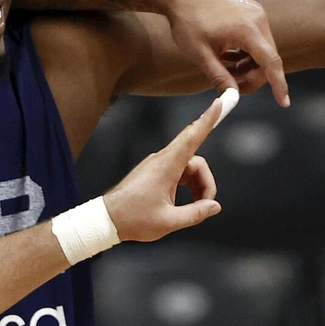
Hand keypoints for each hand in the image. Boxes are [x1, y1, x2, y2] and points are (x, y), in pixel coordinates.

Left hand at [103, 92, 224, 241]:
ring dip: (196, 187)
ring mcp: (157, 165)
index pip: (192, 138)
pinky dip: (186, 186)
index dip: (208, 120)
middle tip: (206, 204)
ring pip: (189, 168)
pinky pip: (179, 172)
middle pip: (197, 161)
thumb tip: (214, 207)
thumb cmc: (132, 219)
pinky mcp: (154, 171)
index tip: (218, 104)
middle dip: (205, 182)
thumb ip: (196, 213)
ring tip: (193, 208)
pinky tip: (183, 203)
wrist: (106, 219)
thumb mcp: (169, 221)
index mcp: (166, 167)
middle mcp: (162, 160)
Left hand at [158, 0, 289, 106]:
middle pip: (267, 58)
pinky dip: (246, 53)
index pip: (271, 62)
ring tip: (223, 69)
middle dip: (252, 77)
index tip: (284, 103)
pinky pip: (257, 39)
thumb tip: (234, 98)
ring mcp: (256, 12)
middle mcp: (258, 18)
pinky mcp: (251, 11)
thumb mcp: (200, 54)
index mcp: (247, 29)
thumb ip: (219, 77)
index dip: (279, 85)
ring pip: (262, 50)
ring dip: (248, 65)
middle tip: (230, 86)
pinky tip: (227, 56)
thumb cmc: (187, 21)